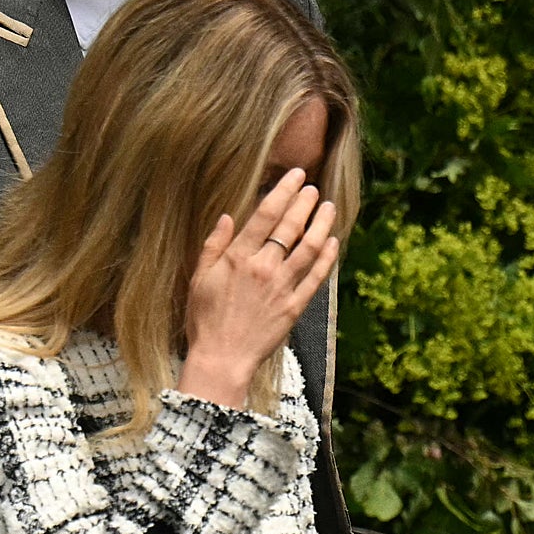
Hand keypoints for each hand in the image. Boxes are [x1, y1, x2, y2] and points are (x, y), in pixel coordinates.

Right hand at [177, 163, 342, 405]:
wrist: (222, 357)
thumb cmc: (204, 318)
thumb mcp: (199, 277)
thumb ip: (214, 245)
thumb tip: (227, 216)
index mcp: (238, 256)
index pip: (266, 214)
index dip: (284, 191)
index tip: (296, 176)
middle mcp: (264, 267)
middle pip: (291, 226)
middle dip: (305, 203)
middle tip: (314, 188)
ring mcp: (282, 286)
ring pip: (310, 248)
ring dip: (322, 224)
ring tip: (329, 208)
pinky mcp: (295, 306)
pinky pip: (316, 277)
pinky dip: (328, 257)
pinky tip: (334, 242)